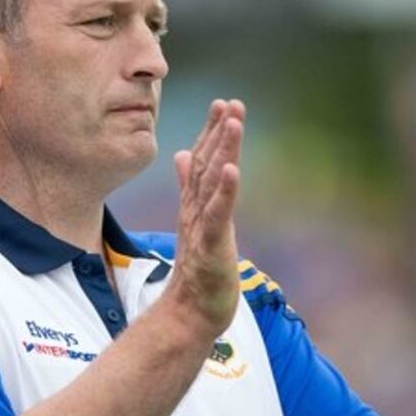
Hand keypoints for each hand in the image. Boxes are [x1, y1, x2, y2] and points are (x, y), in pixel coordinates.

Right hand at [168, 99, 245, 337]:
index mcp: (194, 204)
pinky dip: (226, 191)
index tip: (222, 104)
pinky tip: (233, 170)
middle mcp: (195, 210)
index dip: (211, 132)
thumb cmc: (197, 269)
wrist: (190, 312)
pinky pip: (217, 214)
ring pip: (212, 183)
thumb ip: (187, 186)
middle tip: (230, 103)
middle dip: (218, 132)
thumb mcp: (195, 222)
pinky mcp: (210, 245)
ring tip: (233, 123)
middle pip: (206, 165)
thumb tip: (181, 154)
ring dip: (223, 151)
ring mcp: (201, 226)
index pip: (201, 161)